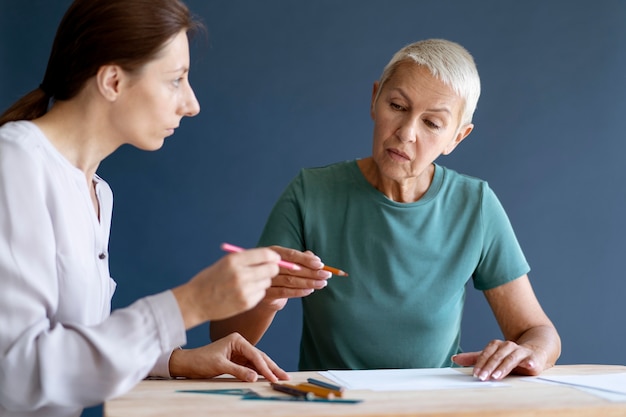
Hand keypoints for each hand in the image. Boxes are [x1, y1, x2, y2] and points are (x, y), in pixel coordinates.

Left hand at [168, 332, 289, 381]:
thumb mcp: (220, 366)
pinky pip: (251, 367)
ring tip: (281, 378)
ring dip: (268, 371)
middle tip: (285, 377)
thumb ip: (238, 371)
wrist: (188, 363)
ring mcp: (239, 352)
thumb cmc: (201, 360)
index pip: (255, 354)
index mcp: (237, 340)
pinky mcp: (237, 360)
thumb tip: (255, 377)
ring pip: (257, 362)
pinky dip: (259, 373)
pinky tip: (268, 377)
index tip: (273, 377)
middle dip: (273, 367)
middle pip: (260, 356)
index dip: (265, 367)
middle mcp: (240, 344)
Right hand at [173, 248, 280, 326]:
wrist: (196, 302)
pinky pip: (262, 294)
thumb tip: (270, 257)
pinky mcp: (246, 303)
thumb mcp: (225, 263)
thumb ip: (246, 259)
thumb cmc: (211, 279)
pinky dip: (257, 292)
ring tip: (249, 282)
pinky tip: (245, 292)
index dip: (273, 256)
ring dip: (263, 281)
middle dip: (272, 268)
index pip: (265, 254)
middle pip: (271, 269)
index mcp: (233, 260)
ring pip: (267, 282)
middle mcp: (240, 274)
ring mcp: (244, 290)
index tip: (275, 258)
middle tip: (268, 269)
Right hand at [258, 246, 331, 310]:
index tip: (320, 264)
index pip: (291, 255)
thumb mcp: (291, 263)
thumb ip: (303, 259)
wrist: (268, 293)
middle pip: (292, 268)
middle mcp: (268, 265)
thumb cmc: (282, 274)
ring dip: (308, 282)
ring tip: (322, 283)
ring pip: (290, 281)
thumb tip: (317, 260)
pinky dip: (299, 292)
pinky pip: (285, 292)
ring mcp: (266, 280)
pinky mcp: (267, 294)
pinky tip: (310, 290)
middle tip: (326, 275)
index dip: (306, 259)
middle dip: (311, 272)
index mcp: (274, 253)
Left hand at [452, 339, 547, 379]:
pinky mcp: (533, 358)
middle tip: (482, 377)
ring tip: (496, 376)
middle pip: (497, 356)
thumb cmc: (511, 357)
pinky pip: (531, 360)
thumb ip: (475, 358)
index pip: (487, 353)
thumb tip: (454, 358)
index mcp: (497, 345)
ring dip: (503, 367)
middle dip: (489, 367)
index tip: (475, 374)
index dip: (480, 363)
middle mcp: (508, 346)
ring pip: (511, 358)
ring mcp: (521, 352)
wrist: (535, 351)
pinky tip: (528, 366)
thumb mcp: (492, 357)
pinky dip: (529, 362)